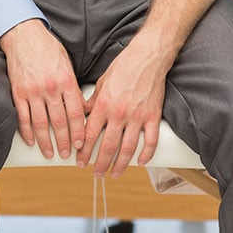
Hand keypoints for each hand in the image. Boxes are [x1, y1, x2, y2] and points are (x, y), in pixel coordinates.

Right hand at [0, 19, 85, 158]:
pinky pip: (23, 116)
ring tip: (49, 152)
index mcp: (67, 81)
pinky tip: (31, 140)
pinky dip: (27, 131)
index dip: (80, 131)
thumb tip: (83, 108)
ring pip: (41, 123)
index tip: (81, 143)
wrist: (23, 35)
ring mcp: (33, 91)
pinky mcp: (18, 92)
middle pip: (59, 122)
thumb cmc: (47, 48)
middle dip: (64, 141)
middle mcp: (51, 88)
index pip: (76, 113)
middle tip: (67, 154)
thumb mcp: (67, 65)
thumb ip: (74, 87)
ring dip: (46, 142)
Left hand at [76, 44, 164, 178]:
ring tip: (115, 174)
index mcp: (103, 105)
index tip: (79, 161)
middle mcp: (119, 114)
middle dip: (100, 163)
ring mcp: (137, 116)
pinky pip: (150, 140)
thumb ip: (92, 102)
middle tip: (96, 174)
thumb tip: (82, 115)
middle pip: (108, 146)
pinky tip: (141, 162)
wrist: (146, 58)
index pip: (89, 134)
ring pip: (128, 148)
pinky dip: (146, 154)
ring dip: (120, 164)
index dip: (84, 151)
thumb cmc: (122, 68)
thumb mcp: (100, 84)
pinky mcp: (153, 116)